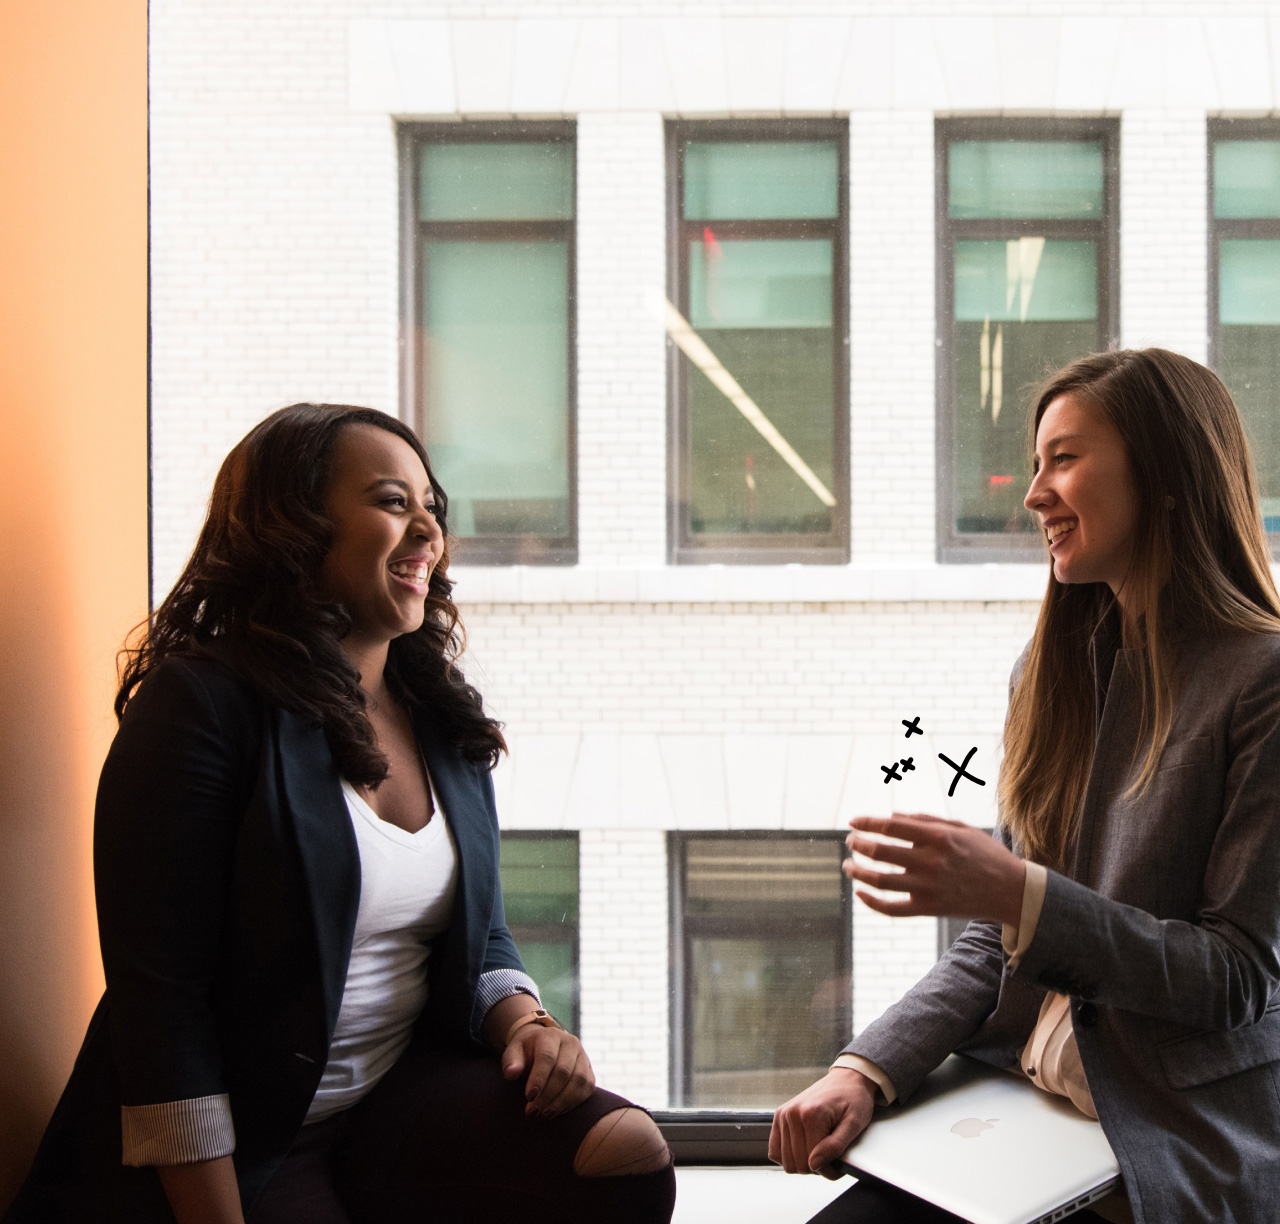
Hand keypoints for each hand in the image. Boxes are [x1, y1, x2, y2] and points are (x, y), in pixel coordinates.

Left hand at [501, 1023, 594, 1118]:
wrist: (544, 1046)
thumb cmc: (526, 1053)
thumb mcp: (514, 1052)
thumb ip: (511, 1062)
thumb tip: (510, 1073)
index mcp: (550, 1036)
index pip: (547, 1057)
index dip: (539, 1078)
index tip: (528, 1097)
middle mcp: (570, 1043)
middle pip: (563, 1071)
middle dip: (548, 1095)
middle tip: (533, 1112)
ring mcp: (583, 1056)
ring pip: (579, 1080)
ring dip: (561, 1102)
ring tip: (544, 1115)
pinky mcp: (590, 1071)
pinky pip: (587, 1088)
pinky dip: (573, 1103)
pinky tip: (557, 1111)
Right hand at [769, 1068, 877, 1176]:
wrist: (847, 1079)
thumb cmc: (854, 1100)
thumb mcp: (854, 1124)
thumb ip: (835, 1146)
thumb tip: (814, 1165)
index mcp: (811, 1114)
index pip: (813, 1162)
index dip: (829, 1169)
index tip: (840, 1162)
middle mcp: (792, 1113)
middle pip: (798, 1164)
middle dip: (816, 1167)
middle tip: (830, 1155)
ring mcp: (783, 1114)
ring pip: (786, 1162)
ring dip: (803, 1163)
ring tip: (819, 1151)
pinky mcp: (779, 1116)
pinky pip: (775, 1151)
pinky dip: (789, 1156)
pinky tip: (804, 1148)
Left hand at [844, 812, 1024, 924]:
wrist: (1011, 891)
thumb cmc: (985, 854)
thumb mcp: (960, 827)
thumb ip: (925, 820)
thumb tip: (891, 816)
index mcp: (938, 837)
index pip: (891, 826)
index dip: (867, 822)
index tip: (853, 822)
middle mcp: (930, 861)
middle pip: (880, 851)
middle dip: (858, 844)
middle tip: (850, 841)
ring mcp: (928, 887)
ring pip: (879, 880)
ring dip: (857, 871)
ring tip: (848, 865)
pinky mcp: (929, 908)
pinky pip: (892, 909)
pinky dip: (871, 902)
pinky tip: (860, 893)